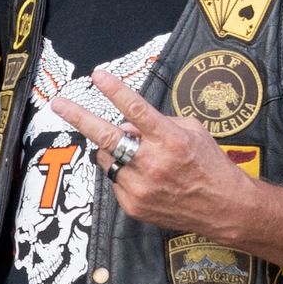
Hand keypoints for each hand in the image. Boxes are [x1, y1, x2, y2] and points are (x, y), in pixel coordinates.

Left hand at [51, 69, 253, 236]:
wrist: (223, 208)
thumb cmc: (210, 164)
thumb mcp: (192, 132)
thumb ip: (157, 123)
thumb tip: (126, 123)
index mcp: (170, 139)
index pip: (135, 109)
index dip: (114, 90)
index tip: (97, 75)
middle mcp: (152, 163)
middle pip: (106, 136)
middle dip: (79, 117)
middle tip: (59, 104)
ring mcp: (140, 187)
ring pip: (107, 158)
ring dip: (112, 149)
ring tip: (136, 153)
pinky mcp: (133, 205)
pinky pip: (115, 180)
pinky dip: (124, 172)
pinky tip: (146, 177)